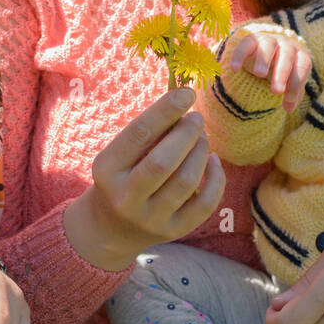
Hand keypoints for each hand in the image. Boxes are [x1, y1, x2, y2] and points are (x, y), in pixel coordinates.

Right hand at [64, 89, 226, 270]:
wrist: (111, 228)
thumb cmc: (122, 176)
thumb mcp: (121, 154)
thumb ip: (148, 132)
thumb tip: (184, 101)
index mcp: (107, 170)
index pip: (138, 134)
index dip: (166, 110)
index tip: (187, 93)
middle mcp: (126, 198)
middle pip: (163, 162)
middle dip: (187, 134)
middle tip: (196, 119)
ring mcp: (151, 218)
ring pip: (186, 181)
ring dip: (201, 152)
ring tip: (202, 138)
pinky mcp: (174, 231)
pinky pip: (205, 204)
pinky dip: (216, 178)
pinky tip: (213, 162)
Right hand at [227, 30, 311, 112]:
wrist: (266, 48)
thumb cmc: (282, 69)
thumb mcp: (289, 81)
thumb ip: (292, 94)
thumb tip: (289, 109)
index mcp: (299, 54)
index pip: (302, 66)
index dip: (297, 83)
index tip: (288, 99)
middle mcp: (285, 44)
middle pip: (286, 56)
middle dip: (282, 73)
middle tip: (276, 91)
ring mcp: (268, 40)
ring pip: (267, 46)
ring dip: (264, 60)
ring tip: (259, 74)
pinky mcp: (250, 40)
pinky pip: (244, 45)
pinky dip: (239, 56)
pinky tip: (234, 69)